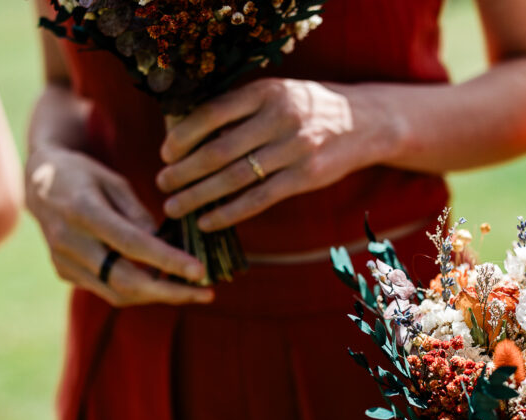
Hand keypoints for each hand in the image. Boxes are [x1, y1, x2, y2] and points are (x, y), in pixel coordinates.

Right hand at [26, 144, 213, 306]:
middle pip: (125, 280)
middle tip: (205, 293)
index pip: (132, 244)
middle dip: (169, 292)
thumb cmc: (84, 175)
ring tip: (190, 290)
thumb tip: (168, 245)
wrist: (38, 182)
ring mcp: (63, 261)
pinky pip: (106, 290)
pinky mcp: (64, 272)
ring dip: (156, 295)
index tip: (199, 271)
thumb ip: (139, 214)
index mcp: (82, 211)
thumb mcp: (114, 182)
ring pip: (117, 293)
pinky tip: (159, 282)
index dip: (167, 261)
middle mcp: (69, 242)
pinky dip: (136, 290)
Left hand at [155, 78, 392, 230]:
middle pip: (218, 150)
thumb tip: (188, 135)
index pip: (212, 113)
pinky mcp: (305, 176)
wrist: (364, 121)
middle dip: (184, 171)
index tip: (164, 152)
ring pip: (234, 178)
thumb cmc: (308, 109)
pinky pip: (258, 199)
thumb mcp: (277, 95)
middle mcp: (278, 118)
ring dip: (198, 195)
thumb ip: (240, 110)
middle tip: (161, 183)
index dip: (183, 136)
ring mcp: (293, 149)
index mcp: (265, 92)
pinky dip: (228, 213)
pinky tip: (207, 221)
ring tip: (173, 206)